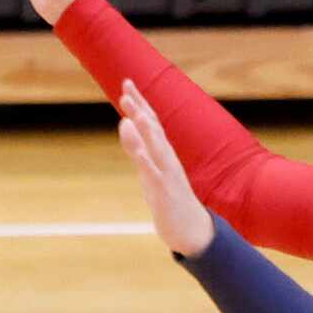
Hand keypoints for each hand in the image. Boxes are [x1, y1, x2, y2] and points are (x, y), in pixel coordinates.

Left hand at [118, 82, 217, 257]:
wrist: (188, 229)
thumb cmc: (166, 196)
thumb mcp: (146, 168)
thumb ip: (135, 146)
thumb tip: (125, 122)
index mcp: (162, 152)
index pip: (150, 122)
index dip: (139, 103)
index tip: (127, 83)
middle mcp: (167, 158)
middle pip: (152, 128)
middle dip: (139, 108)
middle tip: (126, 89)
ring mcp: (167, 173)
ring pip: (156, 146)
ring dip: (144, 129)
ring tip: (131, 111)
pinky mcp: (165, 191)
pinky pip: (156, 173)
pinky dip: (147, 160)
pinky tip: (140, 149)